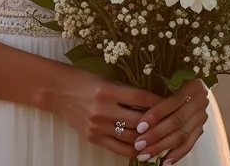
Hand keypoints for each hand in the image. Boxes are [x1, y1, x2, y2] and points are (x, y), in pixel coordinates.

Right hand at [45, 67, 163, 157]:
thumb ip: (127, 92)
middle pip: (139, 122)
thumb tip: (154, 102)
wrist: (57, 91)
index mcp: (108, 90)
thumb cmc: (84, 80)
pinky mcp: (93, 137)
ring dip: (148, 139)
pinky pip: (119, 148)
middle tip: (170, 123)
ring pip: (132, 138)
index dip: (160, 103)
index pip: (142, 99)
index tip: (172, 104)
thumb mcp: (107, 80)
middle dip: (158, 124)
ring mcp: (97, 126)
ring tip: (162, 138)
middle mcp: (103, 109)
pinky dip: (134, 150)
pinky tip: (144, 148)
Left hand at [131, 78, 209, 162]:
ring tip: (145, 155)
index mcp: (192, 84)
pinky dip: (177, 154)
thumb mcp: (163, 79)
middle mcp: (200, 100)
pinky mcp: (200, 129)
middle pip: (177, 121)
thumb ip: (155, 90)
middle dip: (156, 134)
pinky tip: (164, 162)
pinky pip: (189, 144)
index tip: (140, 125)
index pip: (173, 102)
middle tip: (139, 144)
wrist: (186, 84)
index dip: (156, 114)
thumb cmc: (168, 80)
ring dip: (162, 147)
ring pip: (181, 135)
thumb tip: (133, 106)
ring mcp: (201, 116)